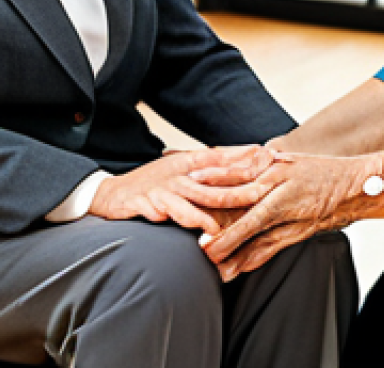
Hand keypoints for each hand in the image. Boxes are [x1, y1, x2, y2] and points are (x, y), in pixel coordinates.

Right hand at [89, 145, 274, 234]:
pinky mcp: (141, 203)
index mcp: (189, 163)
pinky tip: (173, 223)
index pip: (223, 159)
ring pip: (186, 200)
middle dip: (237, 189)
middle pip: (212, 183)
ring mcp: (160, 189)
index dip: (245, 160)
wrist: (113, 194)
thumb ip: (214, 165)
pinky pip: (156, 210)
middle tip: (259, 194)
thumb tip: (249, 157)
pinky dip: (165, 216)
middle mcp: (178, 174)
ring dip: (201, 214)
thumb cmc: (155, 183)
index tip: (270, 159)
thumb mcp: (184, 169)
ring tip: (216, 227)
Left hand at [193, 151, 383, 279]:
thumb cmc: (320, 172)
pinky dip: (253, 257)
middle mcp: (279, 184)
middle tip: (189, 222)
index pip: (236, 170)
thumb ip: (262, 167)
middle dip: (211, 211)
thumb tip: (233, 167)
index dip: (211, 176)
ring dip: (229, 241)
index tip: (186, 179)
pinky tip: (236, 268)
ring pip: (252, 225)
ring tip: (207, 254)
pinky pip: (272, 245)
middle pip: (238, 197)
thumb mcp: (288, 161)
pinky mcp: (300, 228)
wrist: (358, 184)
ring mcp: (290, 207)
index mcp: (274, 165)